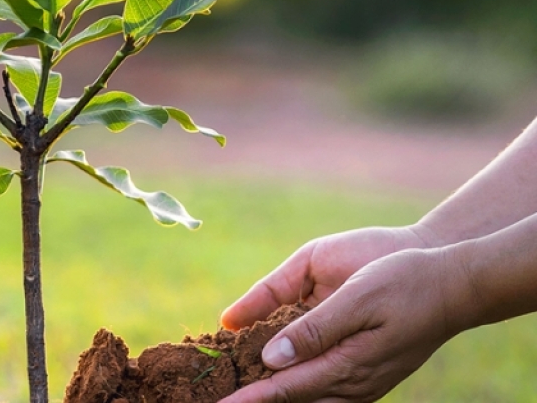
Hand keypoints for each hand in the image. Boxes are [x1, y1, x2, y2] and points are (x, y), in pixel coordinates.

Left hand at [220, 246, 470, 401]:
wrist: (454, 285)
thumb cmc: (405, 282)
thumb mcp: (358, 298)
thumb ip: (314, 331)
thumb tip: (271, 359)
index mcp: (348, 365)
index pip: (285, 389)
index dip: (250, 399)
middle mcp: (354, 384)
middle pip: (293, 400)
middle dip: (257, 400)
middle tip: (220, 400)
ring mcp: (363, 384)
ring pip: (309, 399)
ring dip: (276, 396)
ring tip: (242, 391)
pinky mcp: (368, 376)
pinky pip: (325, 391)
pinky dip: (298, 388)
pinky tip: (280, 379)